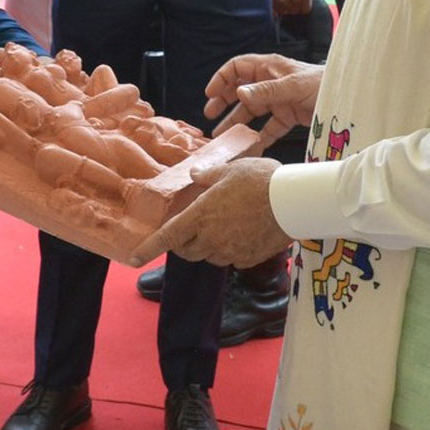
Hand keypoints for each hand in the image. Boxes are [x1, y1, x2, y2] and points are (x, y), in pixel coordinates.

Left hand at [140, 158, 292, 268]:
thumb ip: (208, 176)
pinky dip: (232, 250)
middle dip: (184, 243)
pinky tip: (245, 233)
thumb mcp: (231, 170)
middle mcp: (211, 238)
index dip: (148, 249)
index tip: (134, 258)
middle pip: (187, 251)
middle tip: (191, 229)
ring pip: (210, 256)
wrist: (295, 202)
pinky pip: (232, 259)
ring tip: (226, 225)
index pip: (167, 237)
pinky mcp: (248, 259)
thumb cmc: (261, 180)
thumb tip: (194, 175)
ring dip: (210, 246)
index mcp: (200, 215)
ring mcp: (230, 251)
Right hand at [204, 53, 322, 149]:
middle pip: (240, 90)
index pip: (237, 68)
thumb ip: (267, 91)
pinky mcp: (288, 116)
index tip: (210, 94)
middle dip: (224, 101)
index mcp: (269, 68)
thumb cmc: (323, 83)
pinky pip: (269, 127)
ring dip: (237, 122)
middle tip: (210, 115)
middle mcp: (270, 83)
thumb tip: (240, 93)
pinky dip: (259, 136)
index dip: (222, 79)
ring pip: (252, 111)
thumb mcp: (294, 86)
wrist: (347, 97)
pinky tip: (250, 146)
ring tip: (222, 135)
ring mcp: (279, 100)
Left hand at [270, 0, 312, 16]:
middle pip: (283, 13)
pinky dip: (304, 4)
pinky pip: (305, 9)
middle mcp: (280, 2)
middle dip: (283, 5)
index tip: (275, 6)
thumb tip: (266, 12)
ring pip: (294, 11)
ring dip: (294, 4)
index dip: (273, 11)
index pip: (271, 17)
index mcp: (267, 0)